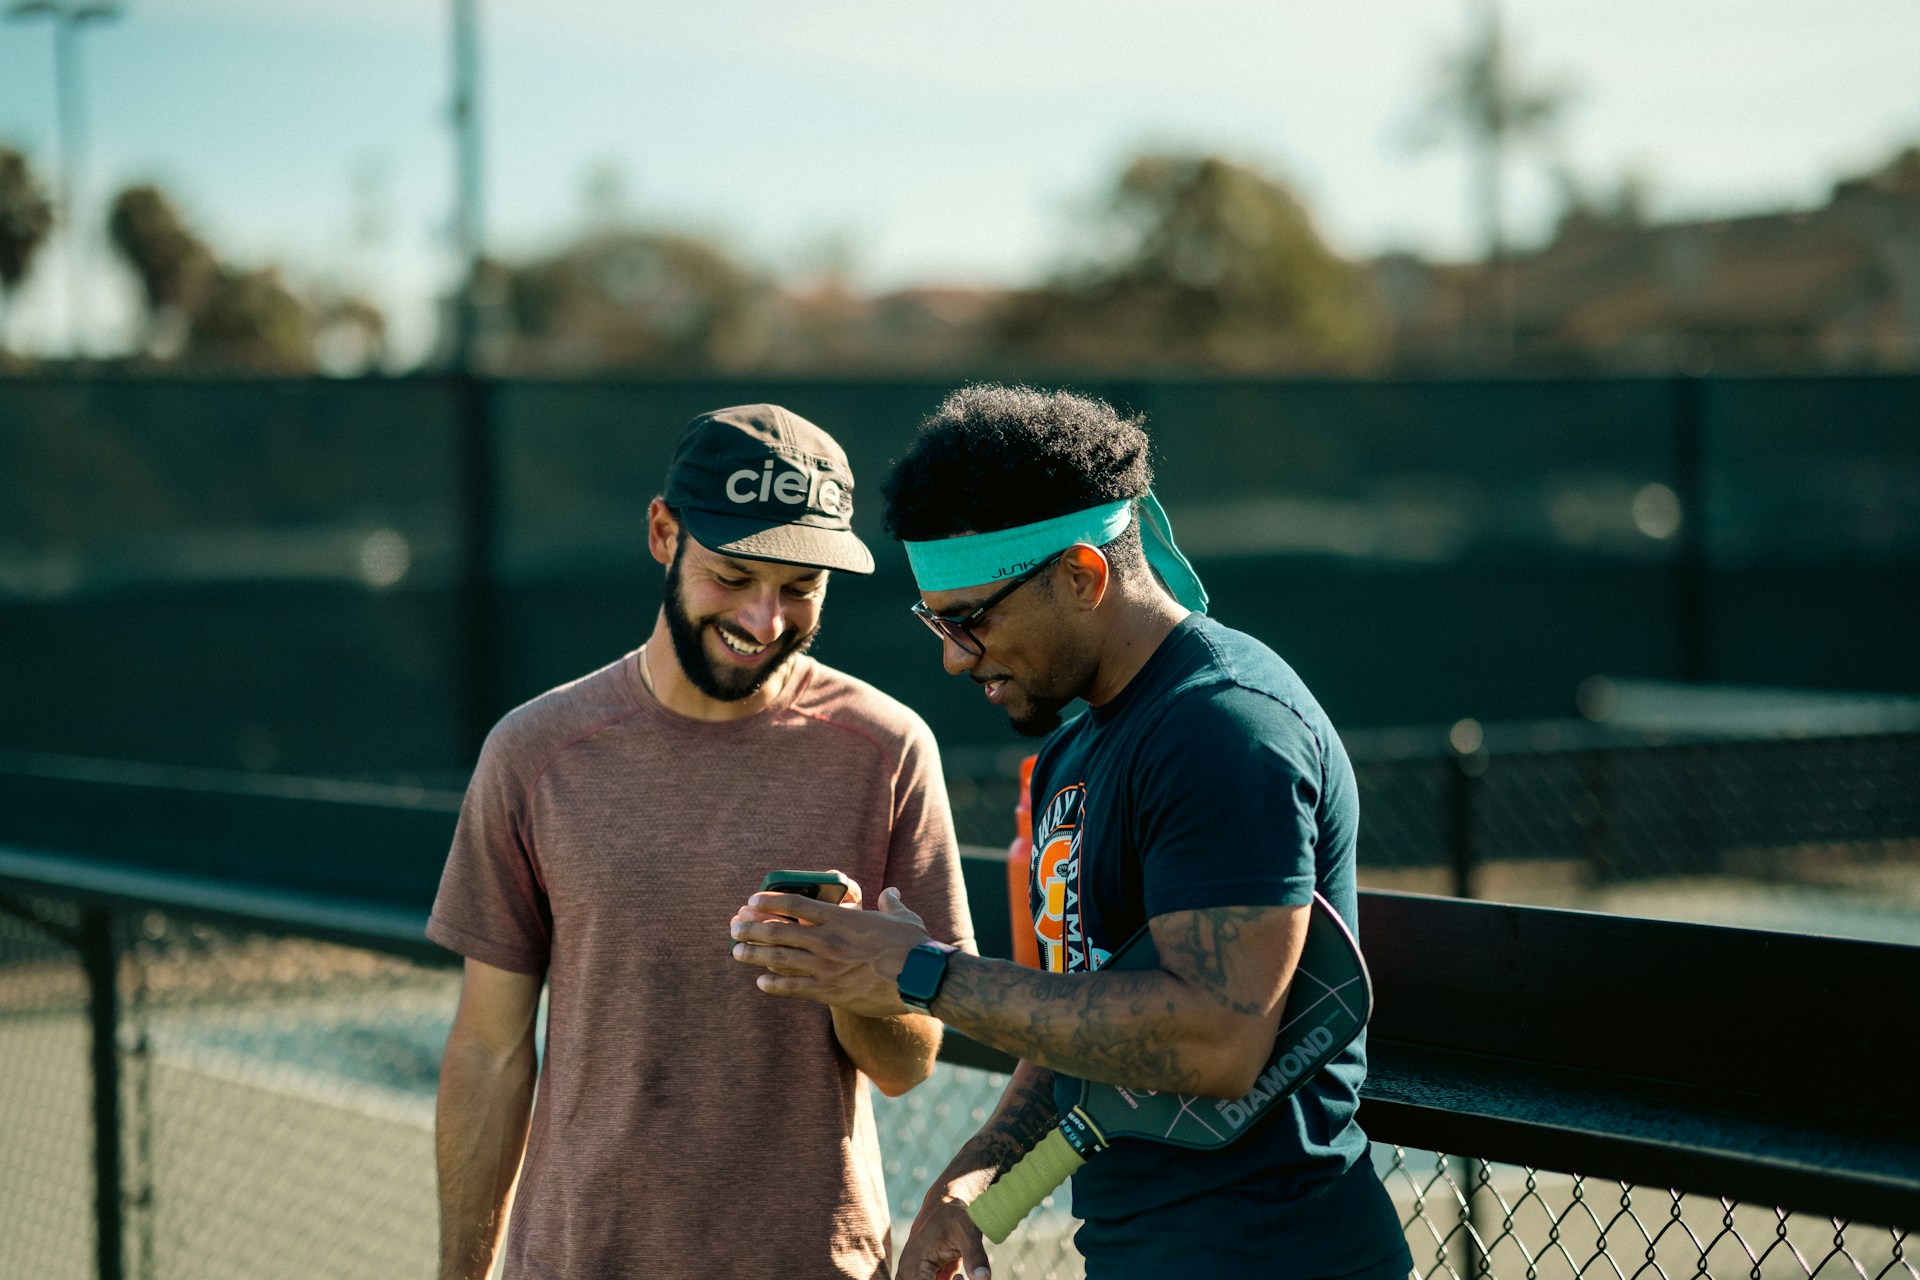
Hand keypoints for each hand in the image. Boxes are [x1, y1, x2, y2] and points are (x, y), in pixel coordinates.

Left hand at [729, 885, 933, 1016]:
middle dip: (752, 928)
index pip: (796, 904)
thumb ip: (890, 904)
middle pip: (779, 931)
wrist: (920, 978)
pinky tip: (760, 982)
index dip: (770, 901)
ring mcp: (825, 967)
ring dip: (754, 955)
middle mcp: (827, 940)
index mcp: (841, 918)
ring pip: (779, 959)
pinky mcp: (829, 991)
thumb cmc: (913, 945)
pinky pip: (793, 988)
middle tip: (733, 927)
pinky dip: (774, 984)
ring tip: (737, 952)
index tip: (752, 900)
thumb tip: (892, 893)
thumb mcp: (902, 917)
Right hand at [898, 1179, 993, 1279]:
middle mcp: (909, 1274)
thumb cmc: (955, 1212)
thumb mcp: (967, 1231)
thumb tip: (983, 1279)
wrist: (949, 1200)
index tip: (963, 1278)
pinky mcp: (925, 1278)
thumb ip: (975, 1257)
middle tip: (962, 1275)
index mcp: (914, 1264)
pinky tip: (960, 1273)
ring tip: (960, 1272)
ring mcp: (915, 1277)